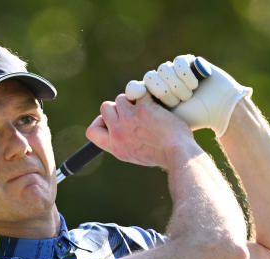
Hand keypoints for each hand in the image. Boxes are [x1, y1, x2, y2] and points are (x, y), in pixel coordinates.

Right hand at [85, 93, 199, 169]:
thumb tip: (119, 130)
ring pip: (122, 97)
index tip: (112, 122)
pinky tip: (157, 103)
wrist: (177, 153)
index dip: (100, 121)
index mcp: (114, 146)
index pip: (91, 131)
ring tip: (148, 108)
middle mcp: (117, 133)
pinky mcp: (142, 108)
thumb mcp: (135, 156)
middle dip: (119, 106)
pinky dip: (148, 95)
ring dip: (133, 100)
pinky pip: (139, 92)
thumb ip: (124, 143)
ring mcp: (128, 119)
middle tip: (134, 112)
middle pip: (105, 107)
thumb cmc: (162, 155)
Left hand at [125, 55, 252, 136]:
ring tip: (188, 96)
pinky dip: (186, 74)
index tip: (140, 98)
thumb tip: (121, 119)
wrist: (218, 111)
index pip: (134, 87)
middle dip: (162, 91)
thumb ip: (142, 120)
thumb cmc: (192, 121)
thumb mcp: (164, 124)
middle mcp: (160, 82)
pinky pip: (178, 62)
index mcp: (150, 97)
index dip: (135, 91)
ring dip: (177, 86)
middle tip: (175, 103)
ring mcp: (173, 71)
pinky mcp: (188, 61)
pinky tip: (196, 84)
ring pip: (163, 69)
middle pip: (149, 77)